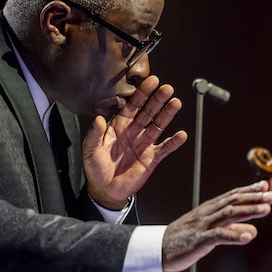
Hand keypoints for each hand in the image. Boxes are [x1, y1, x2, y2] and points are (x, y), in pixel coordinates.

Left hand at [83, 76, 187, 209]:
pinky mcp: (151, 158)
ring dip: (167, 114)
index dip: (141, 93)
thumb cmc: (95, 168)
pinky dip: (173, 142)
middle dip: (157, 100)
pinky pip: (165, 148)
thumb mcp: (90, 150)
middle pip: (148, 112)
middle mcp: (134, 131)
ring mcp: (144, 144)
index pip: (132, 105)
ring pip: (158, 125)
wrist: (105, 189)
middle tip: (167, 88)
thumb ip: (94, 134)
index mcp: (119, 125)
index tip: (151, 81)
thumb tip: (98, 119)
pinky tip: (181, 135)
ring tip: (176, 103)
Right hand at [162, 181, 271, 271]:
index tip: (265, 186)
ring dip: (249, 211)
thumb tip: (252, 232)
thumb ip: (232, 230)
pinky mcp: (199, 240)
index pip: (231, 196)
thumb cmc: (185, 239)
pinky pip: (219, 236)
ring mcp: (203, 226)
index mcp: (209, 209)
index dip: (249, 191)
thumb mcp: (210, 233)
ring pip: (229, 214)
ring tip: (267, 209)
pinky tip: (248, 237)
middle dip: (253, 198)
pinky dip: (234, 235)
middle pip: (233, 202)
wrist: (158, 249)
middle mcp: (207, 214)